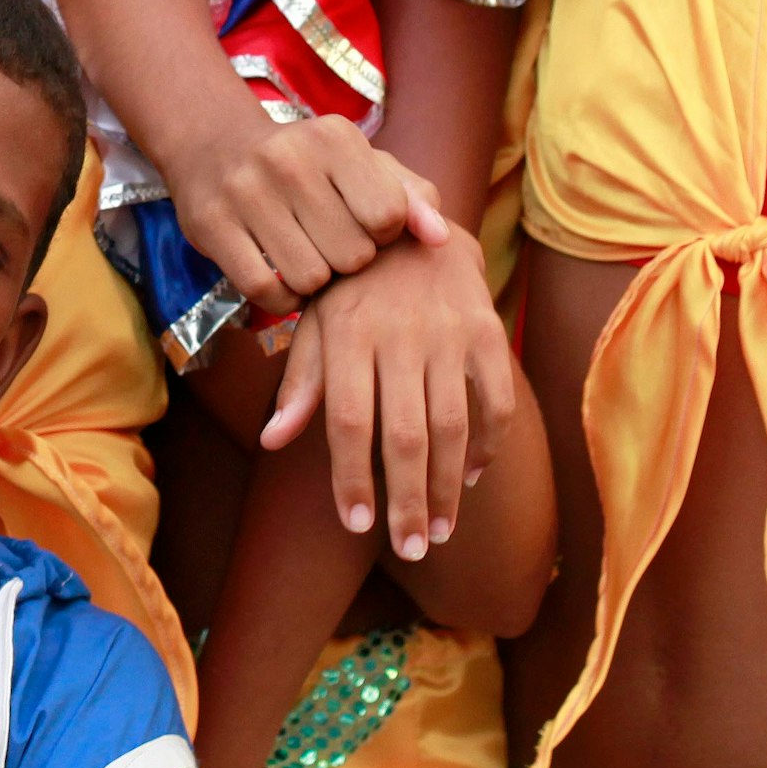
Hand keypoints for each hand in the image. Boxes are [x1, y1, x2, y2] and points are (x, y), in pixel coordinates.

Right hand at [174, 108, 447, 310]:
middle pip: (352, 256)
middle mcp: (289, 159)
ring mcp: (246, 192)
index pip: (388, 216)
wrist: (215, 145)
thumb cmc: (307, 164)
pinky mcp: (212, 226)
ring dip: (315, 281)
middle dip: (348, 261)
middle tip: (329, 242)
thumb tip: (441, 239)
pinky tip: (280, 274)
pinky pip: (267, 292)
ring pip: (311, 279)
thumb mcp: (360, 163)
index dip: (382, 234)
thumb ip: (410, 197)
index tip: (362, 223)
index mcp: (335, 137)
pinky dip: (280, 296)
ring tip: (305, 255)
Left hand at [261, 213, 514, 555]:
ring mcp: (448, 331)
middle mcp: (398, 334)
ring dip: (448, 487)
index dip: (351, 478)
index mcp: (347, 334)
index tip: (357, 525)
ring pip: (452, 426)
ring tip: (439, 530)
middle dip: (406, 501)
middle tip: (411, 547)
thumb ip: (300, 382)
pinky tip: (473, 475)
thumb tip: (272, 441)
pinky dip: (488, 444)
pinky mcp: (486, 328)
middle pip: (404, 435)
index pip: (347, 421)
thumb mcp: (315, 321)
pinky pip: (494, 399)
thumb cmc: (351, 284)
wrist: (409, 219)